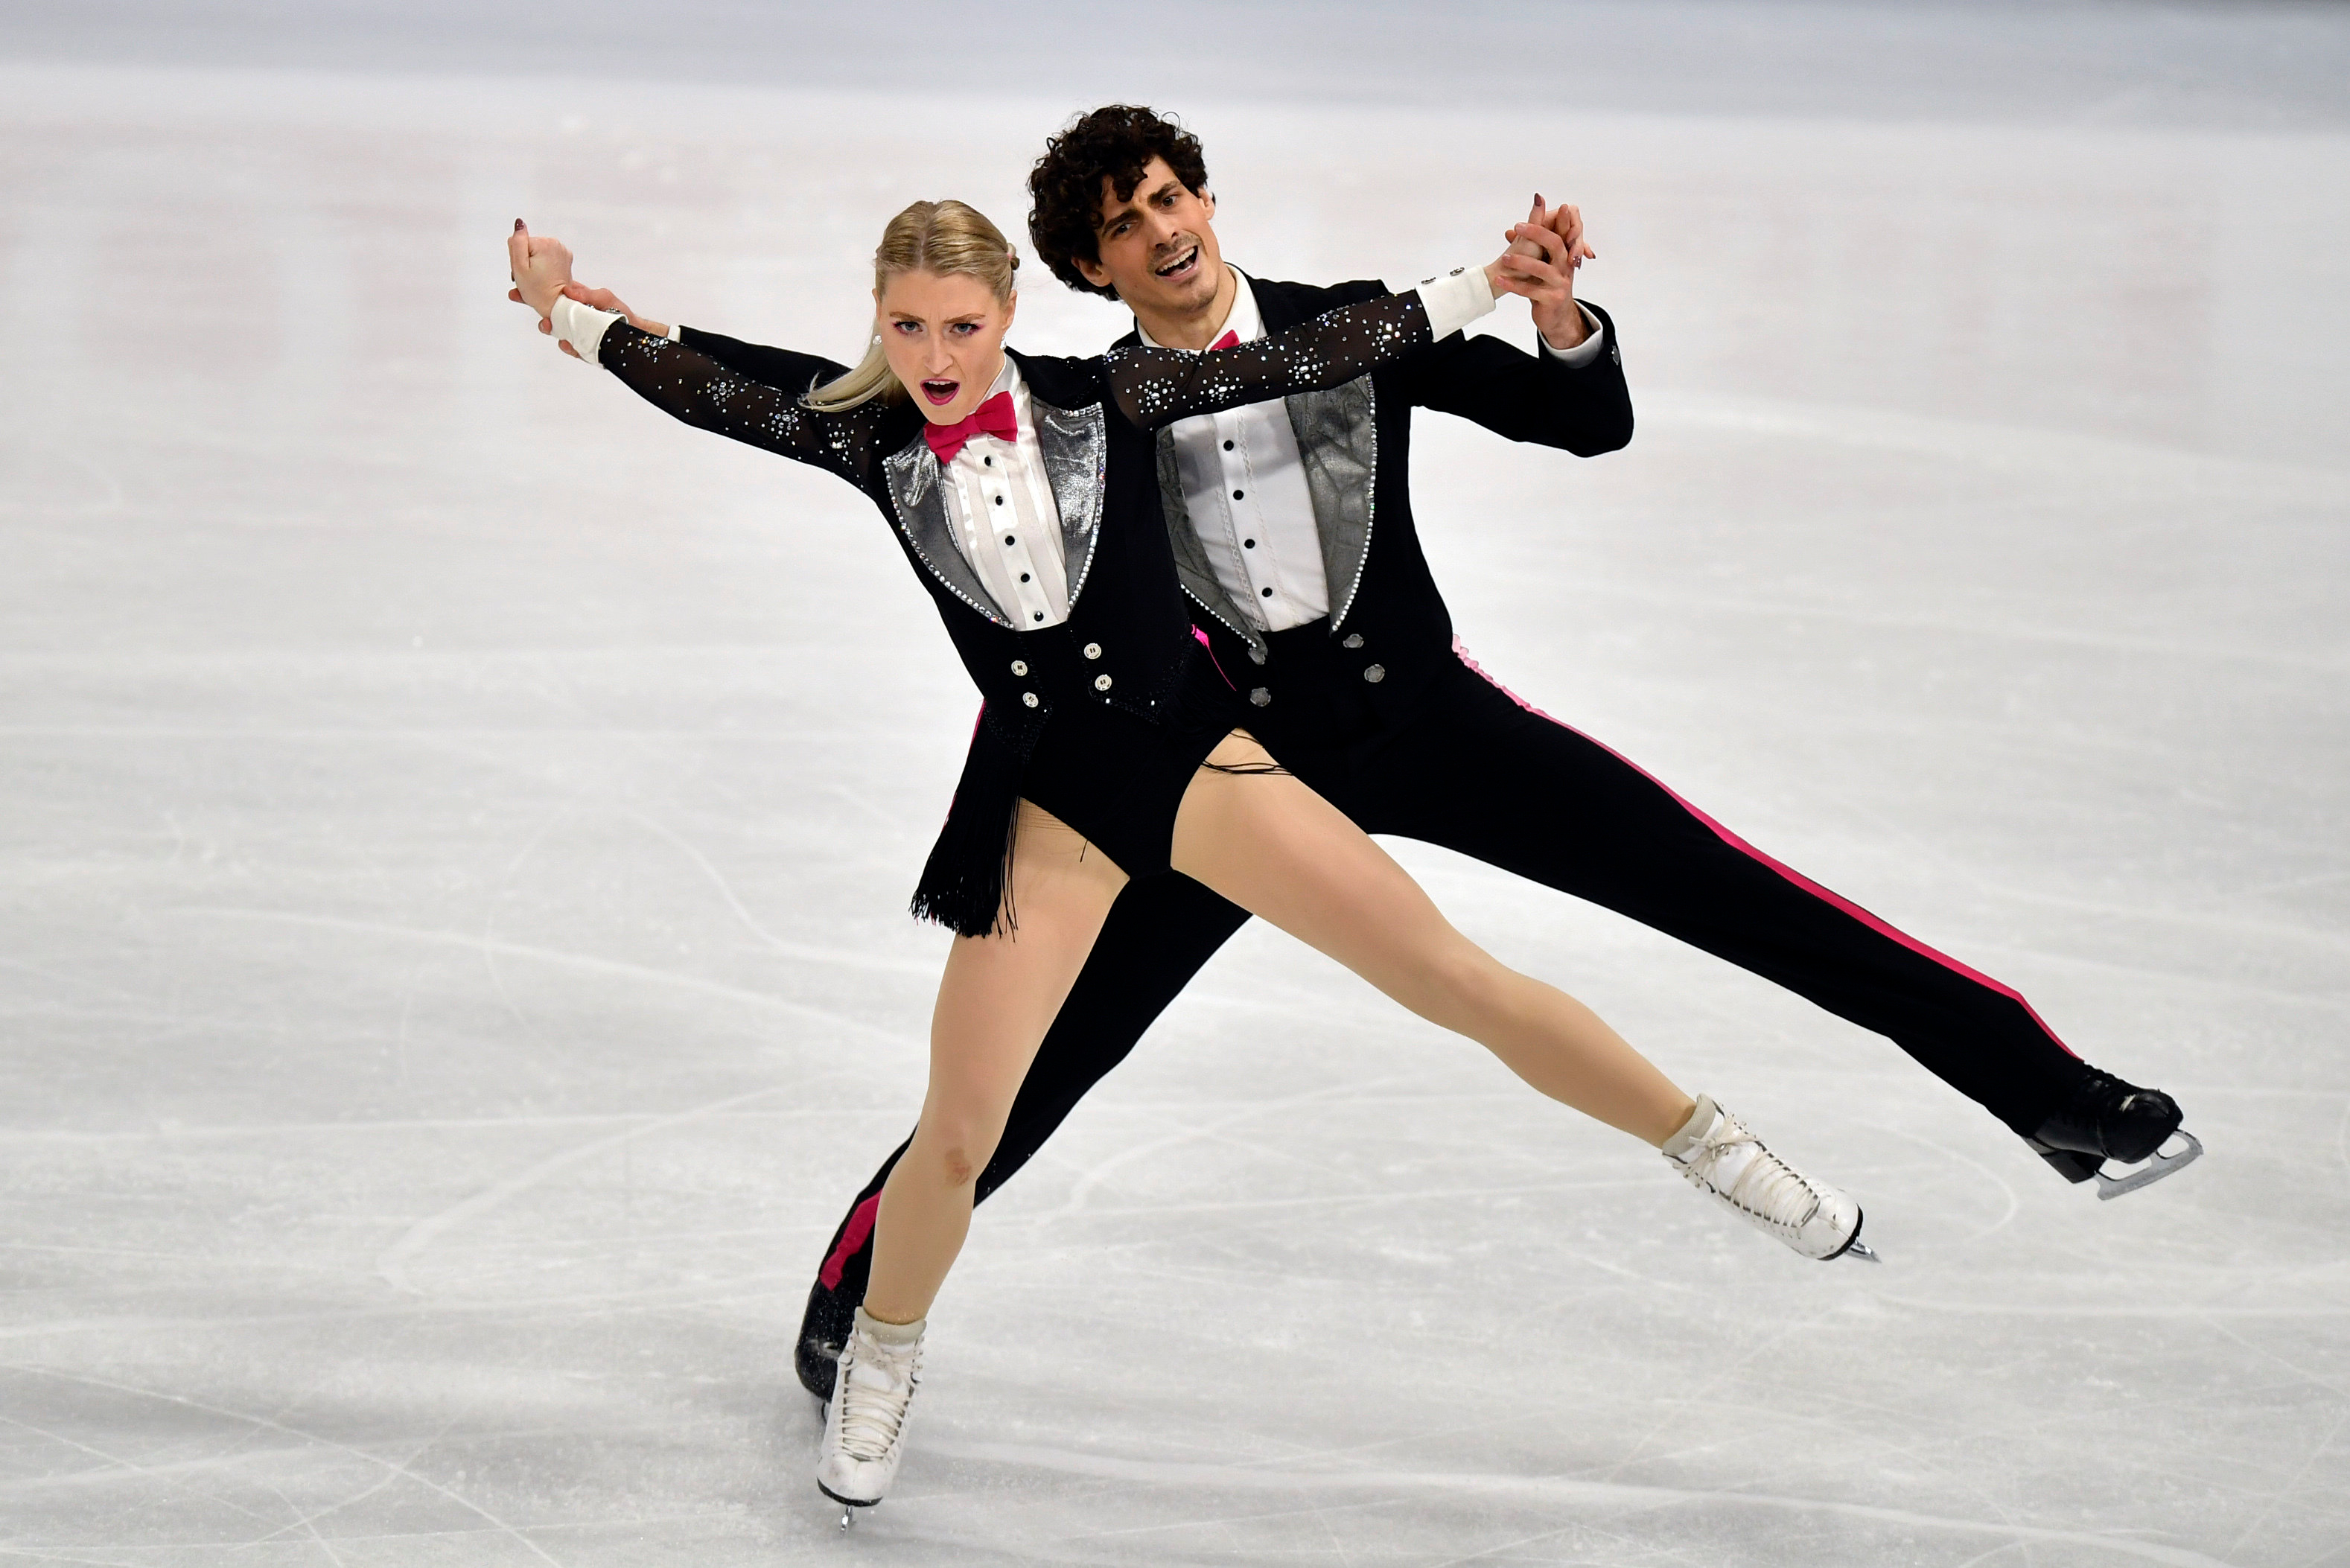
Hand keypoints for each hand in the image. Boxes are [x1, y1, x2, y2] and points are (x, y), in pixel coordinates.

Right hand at [505, 220, 575, 317]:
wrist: (557, 305)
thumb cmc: (538, 290)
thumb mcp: (519, 266)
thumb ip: (517, 242)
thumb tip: (519, 224)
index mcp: (543, 244)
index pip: (519, 243)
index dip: (517, 258)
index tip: (522, 271)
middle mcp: (555, 244)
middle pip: (529, 247)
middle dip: (526, 261)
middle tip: (528, 277)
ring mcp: (562, 252)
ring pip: (537, 252)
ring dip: (533, 264)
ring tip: (536, 279)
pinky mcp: (565, 259)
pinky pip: (547, 257)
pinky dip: (543, 266)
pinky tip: (543, 277)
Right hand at [511, 282, 672, 358]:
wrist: (635, 335)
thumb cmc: (620, 313)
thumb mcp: (606, 297)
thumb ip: (588, 294)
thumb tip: (569, 291)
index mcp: (573, 302)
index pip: (549, 296)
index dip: (531, 293)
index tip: (515, 288)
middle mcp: (571, 318)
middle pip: (546, 313)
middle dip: (531, 305)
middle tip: (519, 299)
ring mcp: (574, 333)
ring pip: (555, 332)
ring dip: (548, 328)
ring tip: (547, 325)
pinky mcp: (582, 349)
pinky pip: (571, 348)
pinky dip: (568, 347)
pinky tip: (567, 343)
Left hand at [1493, 194, 1596, 350]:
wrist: (1553, 316)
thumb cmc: (1544, 286)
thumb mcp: (1539, 264)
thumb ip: (1529, 247)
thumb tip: (1511, 229)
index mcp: (1564, 254)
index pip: (1562, 231)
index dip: (1556, 217)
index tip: (1541, 202)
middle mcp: (1566, 266)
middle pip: (1556, 244)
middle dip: (1537, 233)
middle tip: (1518, 226)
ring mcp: (1561, 284)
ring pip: (1543, 269)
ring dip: (1522, 262)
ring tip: (1505, 258)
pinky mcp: (1552, 300)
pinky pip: (1532, 291)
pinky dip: (1514, 285)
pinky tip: (1500, 280)